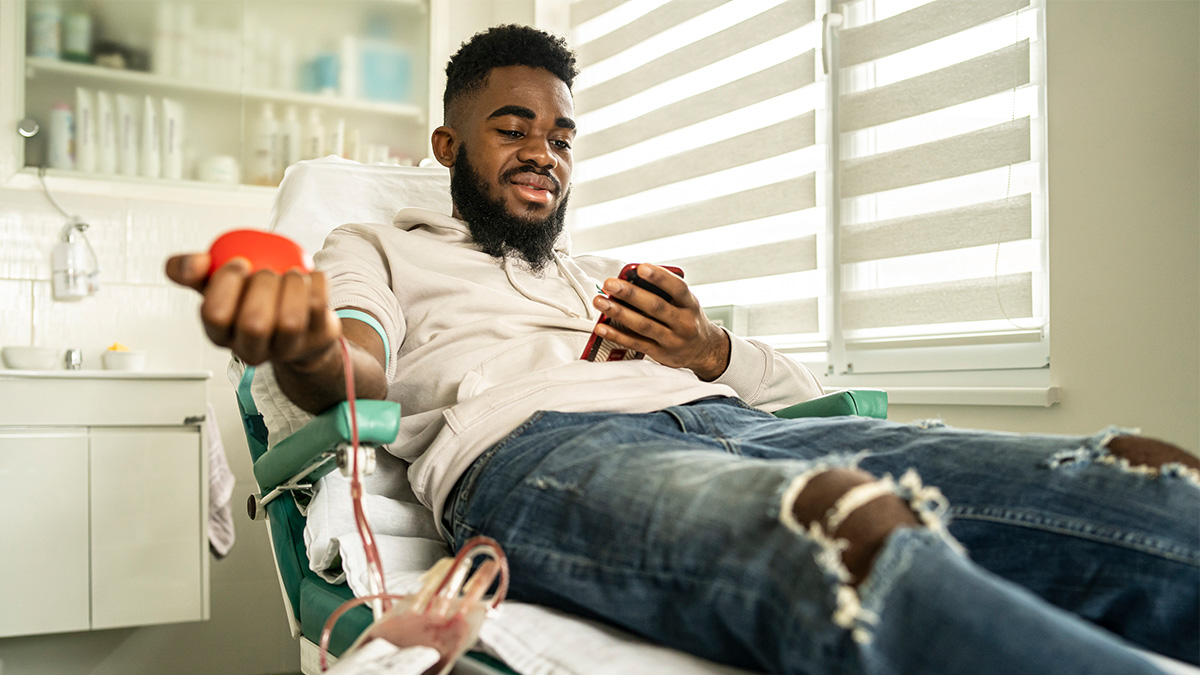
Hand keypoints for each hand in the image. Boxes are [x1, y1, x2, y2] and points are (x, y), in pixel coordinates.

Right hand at [165, 253, 340, 368]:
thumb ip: (194, 270)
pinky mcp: (317, 338)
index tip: (239, 262)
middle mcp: (252, 349)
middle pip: (254, 324)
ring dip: (292, 284)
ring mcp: (287, 348)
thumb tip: (191, 263)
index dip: (227, 282)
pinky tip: (308, 279)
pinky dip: (314, 281)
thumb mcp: (218, 282)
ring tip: (290, 274)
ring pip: (290, 321)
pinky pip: (318, 305)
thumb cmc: (253, 299)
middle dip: (262, 284)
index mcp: (221, 334)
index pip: (215, 315)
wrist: (299, 319)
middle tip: (267, 271)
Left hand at [591, 264, 730, 380]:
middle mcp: (683, 323)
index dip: (660, 277)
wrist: (703, 350)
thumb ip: (665, 292)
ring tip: (601, 301)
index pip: (678, 288)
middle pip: (655, 307)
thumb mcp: (686, 303)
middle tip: (610, 284)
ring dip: (619, 312)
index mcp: (690, 305)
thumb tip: (633, 279)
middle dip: (630, 294)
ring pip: (643, 326)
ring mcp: (672, 340)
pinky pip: (635, 343)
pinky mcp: (659, 354)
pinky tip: (602, 327)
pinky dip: (617, 335)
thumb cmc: (688, 319)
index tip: (641, 268)